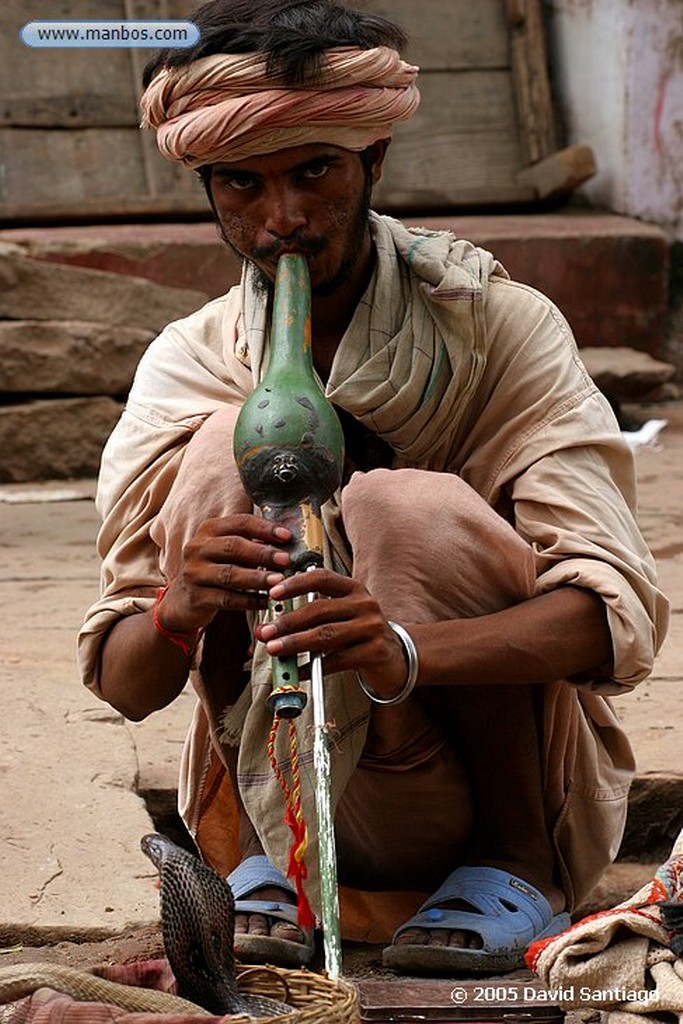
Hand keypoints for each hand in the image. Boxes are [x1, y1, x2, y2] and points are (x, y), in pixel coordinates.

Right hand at [155, 514, 291, 631]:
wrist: (181, 600)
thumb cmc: (214, 570)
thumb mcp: (226, 551)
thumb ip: (251, 543)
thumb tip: (287, 542)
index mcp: (209, 530)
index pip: (240, 523)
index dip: (265, 528)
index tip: (287, 536)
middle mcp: (197, 548)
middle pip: (233, 546)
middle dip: (262, 553)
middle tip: (286, 560)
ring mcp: (194, 573)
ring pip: (229, 574)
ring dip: (257, 578)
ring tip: (279, 581)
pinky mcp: (196, 597)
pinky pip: (226, 599)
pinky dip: (249, 601)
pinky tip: (266, 602)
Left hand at [253, 569, 409, 698]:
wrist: (396, 656)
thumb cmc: (357, 634)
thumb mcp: (340, 616)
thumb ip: (310, 617)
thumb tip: (268, 628)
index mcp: (353, 588)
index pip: (322, 578)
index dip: (296, 583)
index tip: (273, 593)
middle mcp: (365, 603)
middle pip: (320, 610)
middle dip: (288, 622)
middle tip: (265, 632)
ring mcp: (373, 627)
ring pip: (327, 635)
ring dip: (296, 643)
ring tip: (274, 649)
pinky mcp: (376, 651)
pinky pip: (338, 661)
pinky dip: (314, 667)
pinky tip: (299, 672)